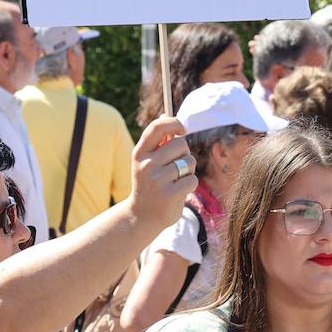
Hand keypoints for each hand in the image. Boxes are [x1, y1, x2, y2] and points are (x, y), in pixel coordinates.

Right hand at [129, 116, 195, 232]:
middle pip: (180, 144)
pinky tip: (178, 192)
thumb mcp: (147, 162)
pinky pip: (192, 180)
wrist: (141, 216)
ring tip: (176, 181)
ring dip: (188, 171)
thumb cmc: (149, 185)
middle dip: (185, 154)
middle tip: (177, 167)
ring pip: (189, 162)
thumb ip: (157, 142)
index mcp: (140, 152)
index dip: (174, 123)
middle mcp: (146, 164)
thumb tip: (166, 115)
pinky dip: (190, 184)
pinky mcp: (168, 194)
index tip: (182, 129)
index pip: (157, 127)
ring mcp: (157, 180)